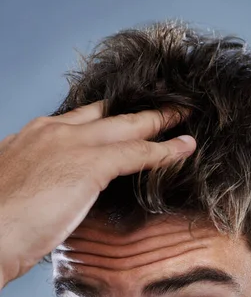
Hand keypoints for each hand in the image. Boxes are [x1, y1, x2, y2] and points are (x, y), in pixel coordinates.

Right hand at [0, 102, 195, 286]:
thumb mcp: (21, 189)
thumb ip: (43, 180)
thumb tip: (56, 192)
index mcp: (34, 136)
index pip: (78, 118)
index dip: (105, 117)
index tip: (122, 116)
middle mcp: (53, 131)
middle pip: (106, 113)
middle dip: (136, 108)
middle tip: (162, 104)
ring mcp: (71, 144)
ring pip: (127, 125)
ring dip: (159, 120)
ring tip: (183, 116)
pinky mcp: (89, 165)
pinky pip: (137, 152)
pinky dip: (165, 150)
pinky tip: (184, 147)